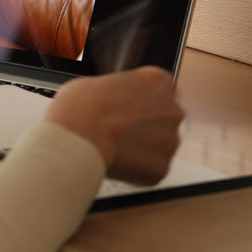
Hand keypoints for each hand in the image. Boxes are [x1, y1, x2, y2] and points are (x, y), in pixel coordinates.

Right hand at [45, 66, 183, 186]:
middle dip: (147, 129)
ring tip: (116, 149)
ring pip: (159, 148)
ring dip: (143, 151)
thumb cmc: (83, 107)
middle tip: (122, 133)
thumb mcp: (99, 83)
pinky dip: (137, 171)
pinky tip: (118, 162)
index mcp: (158, 81)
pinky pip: (151, 170)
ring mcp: (169, 141)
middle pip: (164, 121)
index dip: (142, 105)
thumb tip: (112, 103)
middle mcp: (171, 109)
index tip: (130, 112)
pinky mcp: (161, 168)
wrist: (79, 135)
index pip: (161, 92)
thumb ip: (119, 93)